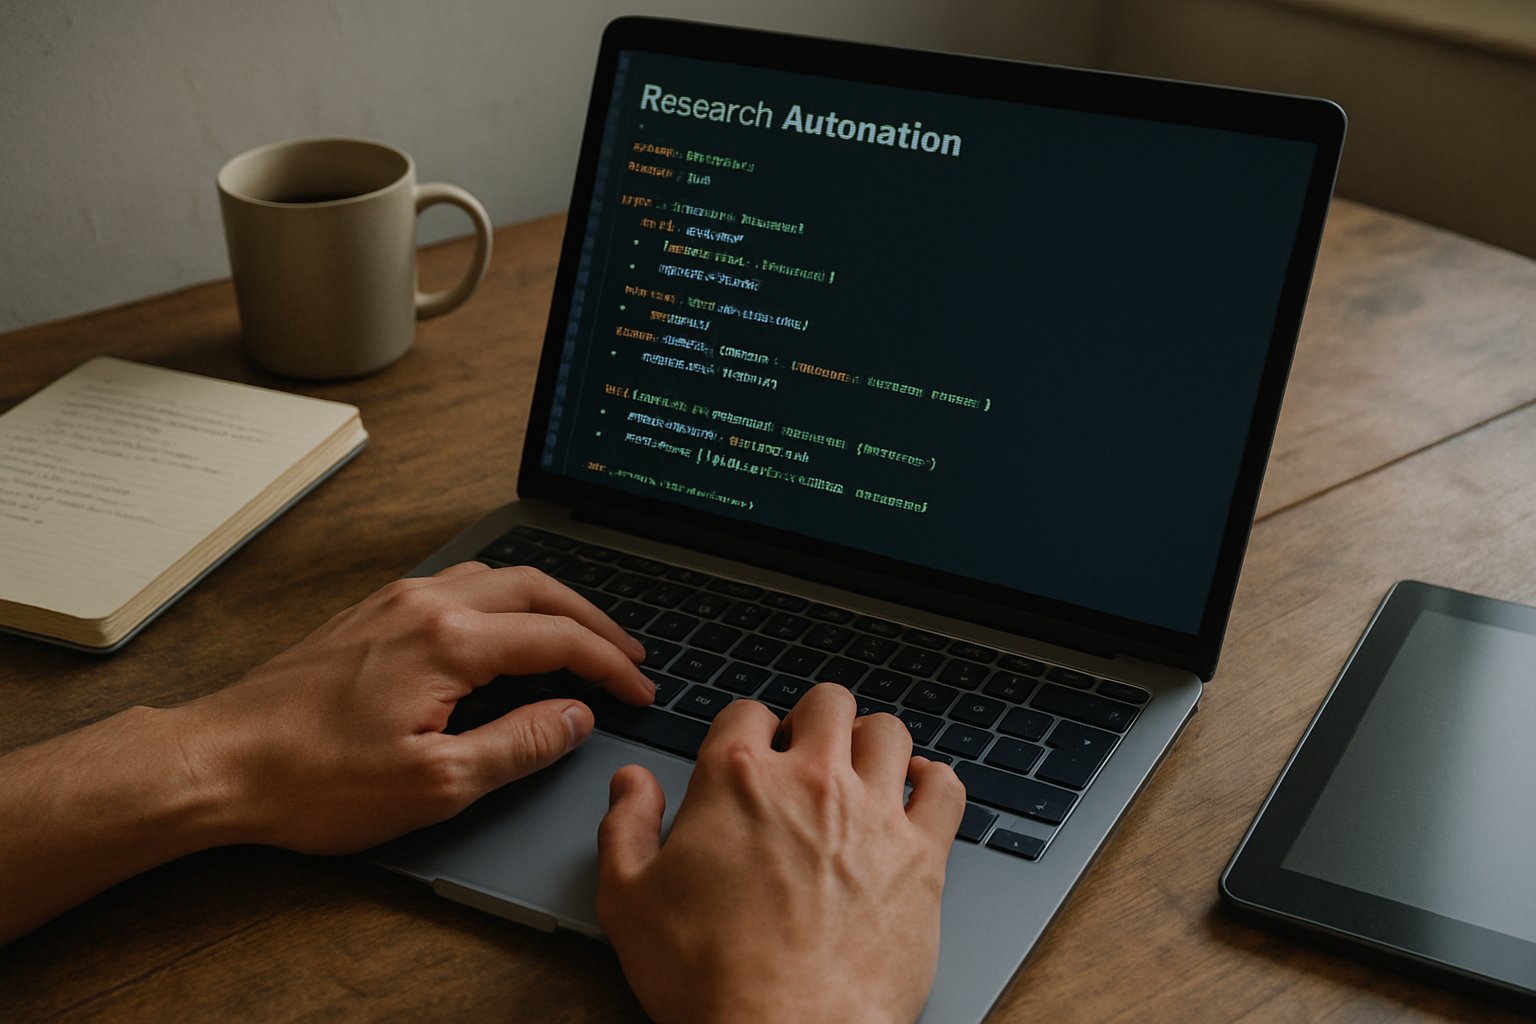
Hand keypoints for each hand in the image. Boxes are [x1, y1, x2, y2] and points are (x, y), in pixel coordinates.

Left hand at [177, 562, 653, 853]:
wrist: (217, 761)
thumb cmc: (313, 780)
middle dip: (593, 620)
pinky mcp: (370, 614)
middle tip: (630, 654)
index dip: (611, 665)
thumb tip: (576, 717)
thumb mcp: (435, 784)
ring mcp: (394, 602)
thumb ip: (519, 745)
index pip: (558, 638)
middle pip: (537, 588)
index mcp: (449, 640)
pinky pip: (458, 585)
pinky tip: (504, 630)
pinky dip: (504, 600)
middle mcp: (425, 603)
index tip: (641, 691)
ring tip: (579, 636)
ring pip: (497, 578)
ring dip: (549, 603)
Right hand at [596, 684, 965, 1023]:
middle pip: (827, 704)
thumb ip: (625, 829)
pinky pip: (945, 787)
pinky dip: (932, 780)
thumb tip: (631, 784)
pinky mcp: (921, 856)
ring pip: (888, 732)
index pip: (747, 712)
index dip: (745, 730)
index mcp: (737, 780)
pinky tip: (915, 792)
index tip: (749, 755)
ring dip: (871, 743)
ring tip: (860, 770)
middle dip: (813, 720)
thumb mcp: (628, 903)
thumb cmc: (709, 978)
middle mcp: (810, 781)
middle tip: (805, 754)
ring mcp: (872, 814)